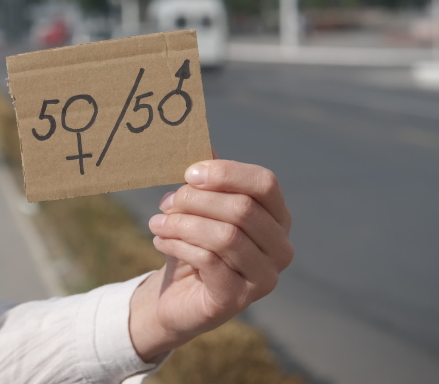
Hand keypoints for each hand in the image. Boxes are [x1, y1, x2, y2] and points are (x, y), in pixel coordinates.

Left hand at [128, 159, 293, 360]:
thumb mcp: (199, 205)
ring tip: (157, 222)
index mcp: (277, 217)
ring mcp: (265, 278)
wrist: (177, 295)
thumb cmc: (193, 242)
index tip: (188, 173)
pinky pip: (210, 261)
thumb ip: (205, 176)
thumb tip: (200, 139)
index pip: (265, 183)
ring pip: (225, 236)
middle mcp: (281, 248)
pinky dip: (179, 246)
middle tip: (166, 202)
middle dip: (197, 201)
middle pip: (243, 209)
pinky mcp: (238, 300)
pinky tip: (161, 241)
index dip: (227, 173)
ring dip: (182, 224)